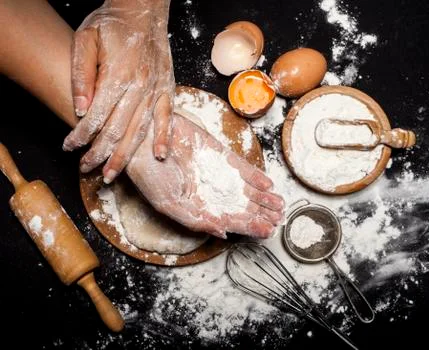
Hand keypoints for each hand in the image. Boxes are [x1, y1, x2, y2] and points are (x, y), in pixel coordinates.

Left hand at [63, 0, 173, 183]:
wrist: (143, 11)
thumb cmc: (112, 24)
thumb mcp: (85, 39)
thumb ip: (81, 74)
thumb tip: (81, 109)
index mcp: (117, 73)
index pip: (96, 115)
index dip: (81, 135)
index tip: (69, 147)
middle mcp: (140, 86)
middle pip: (117, 129)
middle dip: (99, 153)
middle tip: (86, 168)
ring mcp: (156, 90)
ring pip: (140, 130)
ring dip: (125, 155)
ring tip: (112, 173)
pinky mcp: (168, 90)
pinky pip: (168, 119)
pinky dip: (164, 138)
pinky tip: (158, 155)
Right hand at [127, 114, 284, 237]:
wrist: (143, 140)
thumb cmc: (149, 175)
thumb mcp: (168, 203)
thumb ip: (196, 219)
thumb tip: (222, 232)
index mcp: (198, 207)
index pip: (229, 220)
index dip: (248, 226)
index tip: (267, 231)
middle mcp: (210, 192)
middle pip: (241, 206)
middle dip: (261, 213)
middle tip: (279, 219)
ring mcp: (216, 172)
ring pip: (245, 188)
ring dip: (263, 197)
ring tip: (279, 205)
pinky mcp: (219, 154)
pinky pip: (241, 168)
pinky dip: (255, 176)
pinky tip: (267, 185)